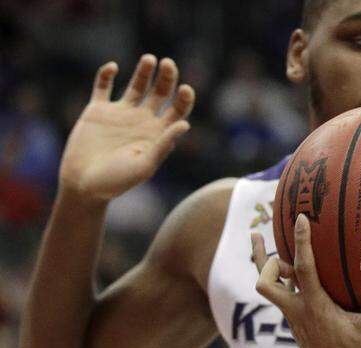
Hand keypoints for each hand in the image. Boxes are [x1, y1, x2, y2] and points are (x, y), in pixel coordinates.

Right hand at [59, 55, 195, 201]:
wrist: (83, 184)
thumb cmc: (117, 181)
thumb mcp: (145, 164)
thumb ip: (163, 144)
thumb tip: (185, 123)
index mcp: (157, 134)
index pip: (177, 110)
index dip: (184, 99)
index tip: (186, 89)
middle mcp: (142, 121)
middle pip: (160, 93)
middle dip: (166, 78)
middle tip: (168, 63)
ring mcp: (120, 114)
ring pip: (136, 86)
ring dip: (143, 71)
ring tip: (150, 59)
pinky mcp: (97, 111)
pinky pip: (103, 86)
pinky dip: (106, 74)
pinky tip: (113, 67)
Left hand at [252, 216, 360, 347]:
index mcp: (314, 307)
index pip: (302, 268)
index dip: (301, 242)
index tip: (300, 219)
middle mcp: (298, 311)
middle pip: (265, 282)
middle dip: (260, 259)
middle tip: (259, 235)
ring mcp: (295, 320)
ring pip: (271, 290)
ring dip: (270, 270)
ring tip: (275, 251)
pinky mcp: (299, 327)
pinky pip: (285, 299)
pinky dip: (285, 285)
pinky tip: (299, 279)